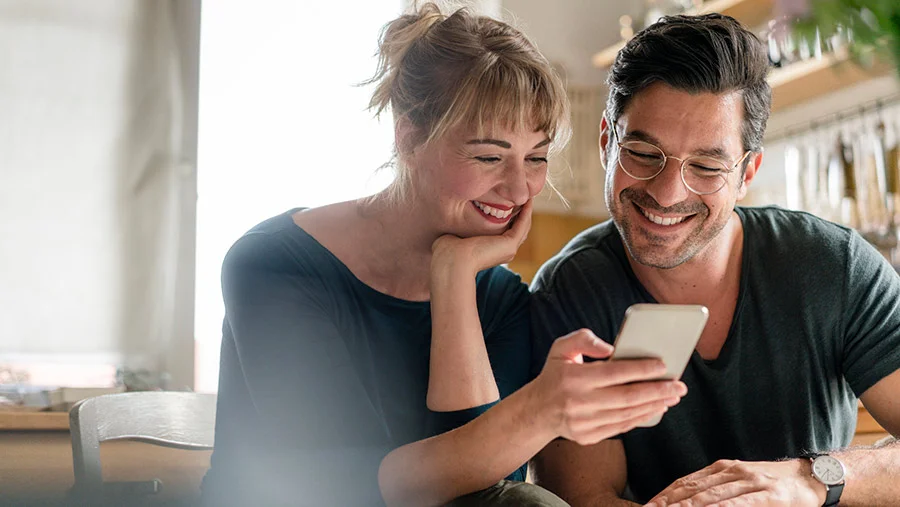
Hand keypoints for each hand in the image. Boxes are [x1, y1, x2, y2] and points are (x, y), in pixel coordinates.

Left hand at [431, 199, 532, 274]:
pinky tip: (527, 199)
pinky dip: (526, 212)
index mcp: (492, 251)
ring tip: (529, 194)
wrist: (451, 261)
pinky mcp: (510, 244)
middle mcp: (504, 252)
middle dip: (522, 211)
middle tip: (525, 194)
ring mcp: (509, 249)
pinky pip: (523, 224)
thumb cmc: (447, 250)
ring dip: (527, 210)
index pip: (507, 231)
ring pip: (523, 226)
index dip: (511, 216)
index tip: (510, 199)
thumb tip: (458, 214)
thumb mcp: (458, 234)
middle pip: (519, 229)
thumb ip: (464, 226)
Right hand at [529, 328, 686, 445]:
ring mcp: (584, 422)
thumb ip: (584, 340)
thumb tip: (610, 348)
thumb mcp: (561, 348)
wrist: (537, 411)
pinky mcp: (589, 436)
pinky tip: (655, 409)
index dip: (641, 369)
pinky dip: (641, 418)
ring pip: (628, 414)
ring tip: (672, 397)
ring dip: (654, 406)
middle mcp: (579, 402)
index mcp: (574, 378)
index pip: (615, 373)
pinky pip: (621, 427)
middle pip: (627, 397)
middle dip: (658, 391)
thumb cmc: (555, 374)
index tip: (663, 365)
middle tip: (679, 386)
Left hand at [646, 459, 825, 506]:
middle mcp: (731, 471)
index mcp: (720, 468)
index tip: (647, 505)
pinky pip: (738, 503)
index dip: (664, 495)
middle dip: (668, 503)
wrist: (808, 479)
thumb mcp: (739, 482)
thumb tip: (686, 500)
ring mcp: (748, 481)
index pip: (684, 482)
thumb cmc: (770, 485)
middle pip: (692, 489)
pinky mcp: (765, 495)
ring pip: (710, 497)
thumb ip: (715, 490)